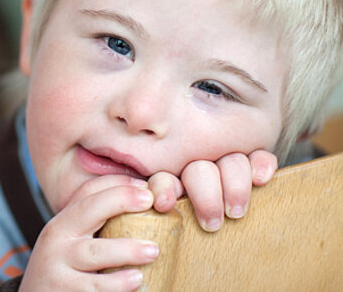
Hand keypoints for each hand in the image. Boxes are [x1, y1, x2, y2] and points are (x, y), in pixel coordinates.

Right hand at [20, 176, 157, 291]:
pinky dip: (116, 284)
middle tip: (151, 200)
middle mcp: (56, 240)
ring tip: (152, 251)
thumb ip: (96, 225)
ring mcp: (58, 267)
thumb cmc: (64, 270)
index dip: (117, 184)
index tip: (146, 187)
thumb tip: (143, 205)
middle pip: (88, 211)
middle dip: (120, 200)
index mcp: (62, 223)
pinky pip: (94, 287)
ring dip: (126, 250)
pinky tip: (135, 281)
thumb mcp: (70, 242)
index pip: (87, 192)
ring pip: (93, 253)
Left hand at [147, 150, 276, 231]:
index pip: (164, 179)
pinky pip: (259, 156)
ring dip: (234, 187)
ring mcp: (226, 164)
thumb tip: (136, 217)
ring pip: (231, 162)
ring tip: (236, 213)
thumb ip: (147, 213)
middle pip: (200, 171)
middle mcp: (197, 169)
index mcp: (171, 183)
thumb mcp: (163, 229)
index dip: (163, 189)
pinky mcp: (253, 163)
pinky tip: (260, 179)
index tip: (164, 205)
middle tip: (212, 224)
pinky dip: (261, 165)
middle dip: (206, 197)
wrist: (229, 240)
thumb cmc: (190, 234)